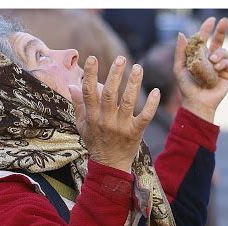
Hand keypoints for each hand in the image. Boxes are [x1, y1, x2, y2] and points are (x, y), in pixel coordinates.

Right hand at [69, 56, 159, 172]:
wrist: (109, 165)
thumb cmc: (95, 143)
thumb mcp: (82, 126)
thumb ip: (78, 106)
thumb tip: (73, 86)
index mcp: (91, 118)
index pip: (89, 93)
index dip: (89, 75)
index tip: (91, 58)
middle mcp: (105, 121)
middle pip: (109, 94)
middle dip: (114, 75)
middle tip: (120, 58)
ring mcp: (121, 127)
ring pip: (128, 102)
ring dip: (133, 84)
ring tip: (138, 68)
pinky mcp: (135, 133)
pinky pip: (145, 117)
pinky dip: (151, 104)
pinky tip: (155, 91)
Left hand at [174, 17, 227, 122]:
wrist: (196, 102)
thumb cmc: (186, 88)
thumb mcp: (179, 68)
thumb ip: (180, 52)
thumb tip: (181, 33)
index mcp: (199, 57)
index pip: (204, 40)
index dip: (207, 30)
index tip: (211, 21)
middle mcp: (210, 60)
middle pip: (218, 41)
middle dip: (221, 30)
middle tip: (224, 21)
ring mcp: (219, 66)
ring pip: (223, 51)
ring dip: (219, 53)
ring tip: (213, 61)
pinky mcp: (226, 74)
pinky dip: (222, 63)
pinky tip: (217, 67)